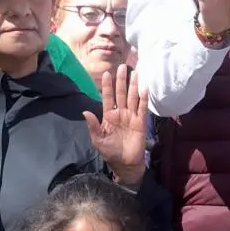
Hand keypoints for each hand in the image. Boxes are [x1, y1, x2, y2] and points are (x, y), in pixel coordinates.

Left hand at [85, 65, 147, 186]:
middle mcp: (121, 113)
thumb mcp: (98, 140)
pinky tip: (144, 88)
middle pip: (121, 94)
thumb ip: (93, 125)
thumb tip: (85, 111)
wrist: (126, 164)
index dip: (107, 86)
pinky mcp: (141, 122)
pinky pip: (142, 108)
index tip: (107, 73)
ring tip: (134, 72)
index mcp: (109, 116)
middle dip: (121, 81)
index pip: (108, 98)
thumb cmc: (110, 152)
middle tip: (122, 67)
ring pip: (132, 97)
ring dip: (133, 85)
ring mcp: (131, 116)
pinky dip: (143, 98)